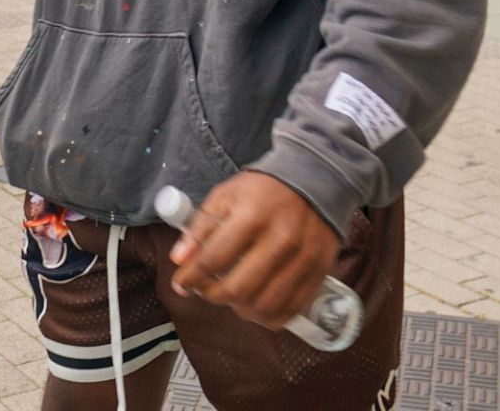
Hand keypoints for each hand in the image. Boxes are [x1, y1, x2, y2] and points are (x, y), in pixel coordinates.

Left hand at [168, 171, 340, 329]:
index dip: (191, 277)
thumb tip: (179, 260)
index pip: (213, 259)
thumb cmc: (263, 191)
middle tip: (204, 290)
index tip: (181, 283)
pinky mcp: (319, 272)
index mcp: (252, 216)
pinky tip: (254, 306)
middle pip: (238, 288)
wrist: (315, 182)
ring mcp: (303, 259)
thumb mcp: (225, 196)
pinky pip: (290, 310)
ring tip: (229, 297)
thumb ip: (200, 227)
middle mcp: (281, 239)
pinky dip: (267, 317)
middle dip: (212, 295)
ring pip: (264, 305)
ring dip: (239, 309)